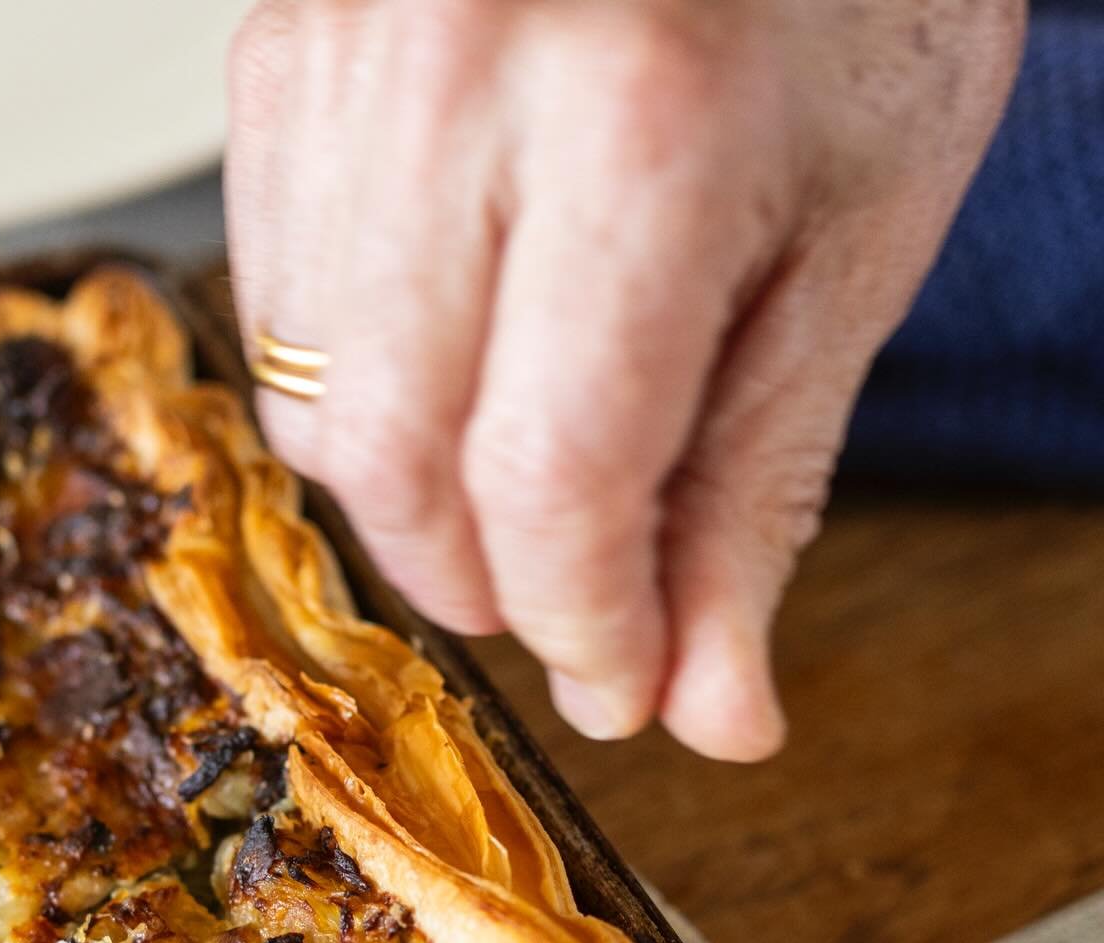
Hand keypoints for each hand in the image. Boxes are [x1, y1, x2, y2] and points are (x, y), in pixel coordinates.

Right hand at [227, 0, 1021, 755]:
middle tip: (578, 589)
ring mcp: (344, 45)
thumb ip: (760, 489)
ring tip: (527, 464)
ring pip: (307, 401)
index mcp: (642, 116)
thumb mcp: (849, 245)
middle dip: (489, 581)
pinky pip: (266, 303)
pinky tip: (456, 361)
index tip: (629, 674)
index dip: (586, 622)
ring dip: (417, 496)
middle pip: (394, 460)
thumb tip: (707, 704)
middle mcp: (459, 64)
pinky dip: (358, 390)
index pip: (551, 479)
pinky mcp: (280, 45)